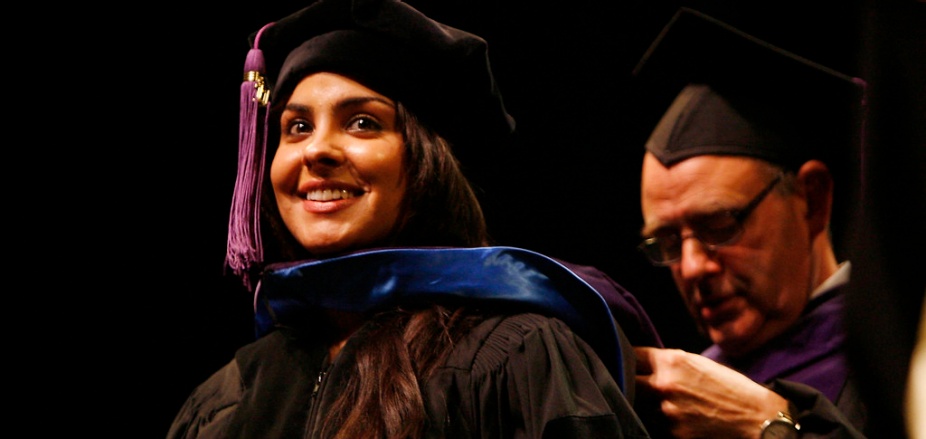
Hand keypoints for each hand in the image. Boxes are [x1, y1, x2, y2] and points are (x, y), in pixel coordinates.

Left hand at [634, 347, 788, 438]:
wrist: (758, 419)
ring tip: (673, 404)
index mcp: (672, 361)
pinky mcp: (674, 434)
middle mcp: (665, 384)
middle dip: (631, 381)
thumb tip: (645, 365)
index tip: (627, 360)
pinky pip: (658, 426)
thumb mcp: (700, 364)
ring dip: (648, 404)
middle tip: (636, 382)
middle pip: (628, 380)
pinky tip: (683, 419)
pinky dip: (664, 422)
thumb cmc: (732, 388)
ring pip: (642, 405)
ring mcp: (667, 412)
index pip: (632, 354)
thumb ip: (670, 364)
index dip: (629, 358)